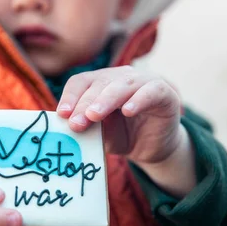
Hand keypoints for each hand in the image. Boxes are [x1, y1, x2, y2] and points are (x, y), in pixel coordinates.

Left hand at [57, 66, 195, 196]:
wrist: (153, 148)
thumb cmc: (123, 136)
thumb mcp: (100, 134)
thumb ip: (87, 128)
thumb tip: (66, 128)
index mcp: (101, 83)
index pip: (81, 82)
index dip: (70, 96)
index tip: (61, 114)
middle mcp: (121, 77)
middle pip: (99, 83)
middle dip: (85, 104)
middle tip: (75, 123)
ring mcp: (144, 82)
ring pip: (123, 84)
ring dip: (106, 100)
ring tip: (94, 115)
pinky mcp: (164, 93)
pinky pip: (152, 91)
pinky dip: (139, 99)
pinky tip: (128, 110)